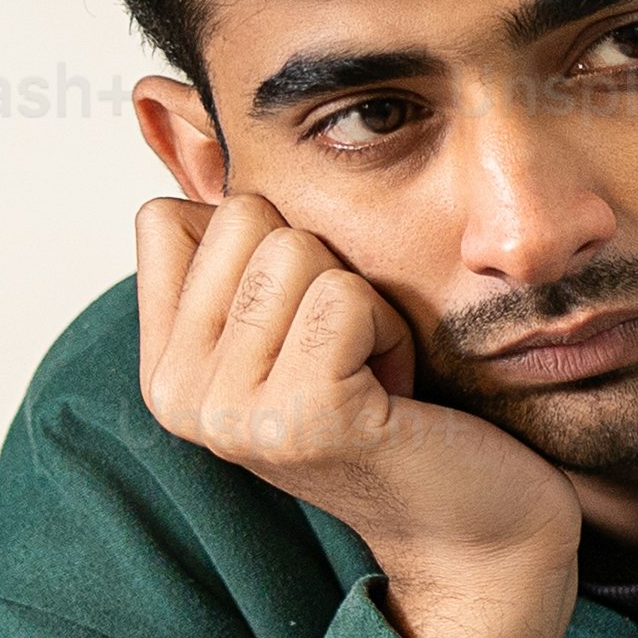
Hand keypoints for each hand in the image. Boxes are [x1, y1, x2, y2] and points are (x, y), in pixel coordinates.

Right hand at [137, 189, 582, 637]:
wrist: (474, 528)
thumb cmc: (400, 408)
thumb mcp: (294, 320)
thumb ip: (236, 246)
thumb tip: (165, 109)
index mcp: (164, 369)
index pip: (166, 216)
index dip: (261, 242)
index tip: (303, 326)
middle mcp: (178, 396)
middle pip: (244, 217)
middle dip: (324, 267)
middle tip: (352, 355)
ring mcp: (233, 413)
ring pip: (297, 248)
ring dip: (364, 300)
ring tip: (375, 374)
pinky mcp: (305, 418)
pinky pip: (347, 294)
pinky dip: (392, 328)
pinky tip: (397, 393)